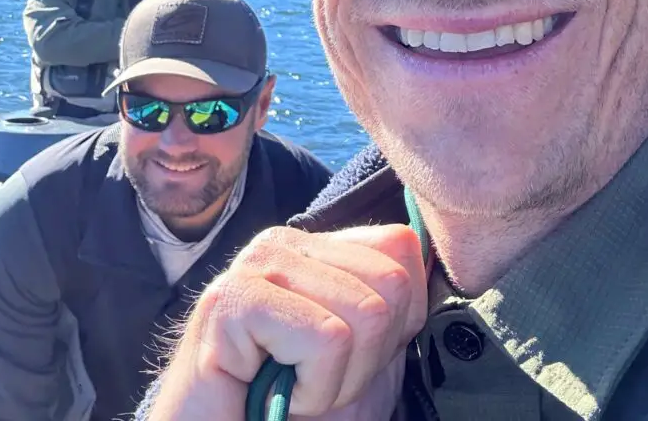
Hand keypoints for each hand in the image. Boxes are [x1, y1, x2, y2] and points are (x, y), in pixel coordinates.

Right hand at [146, 225, 426, 419]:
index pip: (400, 248)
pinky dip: (313, 388)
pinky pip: (326, 338)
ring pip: (365, 312)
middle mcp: (284, 244)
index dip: (396, 326)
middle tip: (312, 382)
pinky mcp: (233, 300)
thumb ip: (394, 305)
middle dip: (367, 358)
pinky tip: (272, 393)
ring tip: (289, 389)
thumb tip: (415, 245)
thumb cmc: (287, 414)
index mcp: (315, 248)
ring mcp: (255, 264)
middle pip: (390, 284)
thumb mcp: (364, 362)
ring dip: (336, 380)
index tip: (346, 363)